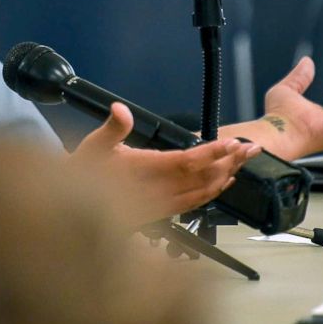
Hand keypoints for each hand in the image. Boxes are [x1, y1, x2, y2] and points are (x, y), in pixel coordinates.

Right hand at [72, 103, 260, 225]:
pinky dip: (213, 193)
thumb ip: (112, 128)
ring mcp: (160, 206)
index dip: (212, 153)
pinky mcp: (161, 213)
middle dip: (229, 162)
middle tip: (250, 148)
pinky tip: (223, 184)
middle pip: (202, 178)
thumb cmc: (81, 175)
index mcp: (143, 172)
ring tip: (244, 161)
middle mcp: (156, 192)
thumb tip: (121, 110)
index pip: (186, 162)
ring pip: (202, 193)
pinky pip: (194, 204)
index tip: (232, 143)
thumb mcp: (92, 147)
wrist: (72, 210)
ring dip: (226, 176)